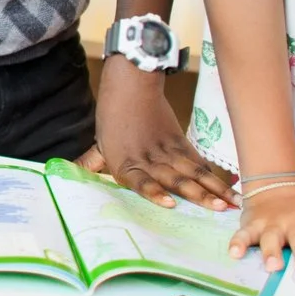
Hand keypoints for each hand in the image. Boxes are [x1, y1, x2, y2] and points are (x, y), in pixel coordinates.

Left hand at [82, 62, 235, 209]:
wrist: (131, 84)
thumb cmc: (113, 116)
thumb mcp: (100, 142)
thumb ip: (90, 163)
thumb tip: (66, 172)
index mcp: (125, 163)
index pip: (141, 181)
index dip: (155, 192)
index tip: (171, 204)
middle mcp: (148, 159)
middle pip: (175, 179)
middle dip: (197, 196)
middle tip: (216, 210)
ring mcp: (166, 150)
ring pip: (192, 172)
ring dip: (211, 189)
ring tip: (228, 203)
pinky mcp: (179, 142)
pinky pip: (196, 161)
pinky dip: (211, 175)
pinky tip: (226, 187)